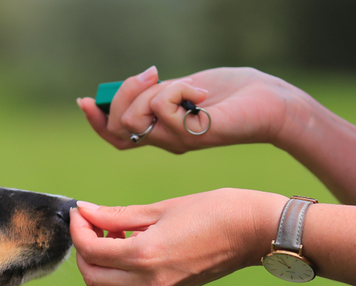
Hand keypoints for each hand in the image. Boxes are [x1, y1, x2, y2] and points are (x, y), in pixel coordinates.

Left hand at [70, 189, 287, 285]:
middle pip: (92, 277)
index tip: (80, 210)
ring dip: (99, 262)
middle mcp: (149, 281)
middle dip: (83, 250)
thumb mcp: (162, 208)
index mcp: (145, 256)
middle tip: (91, 223)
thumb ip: (118, 215)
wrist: (257, 232)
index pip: (90, 250)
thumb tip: (85, 211)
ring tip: (112, 233)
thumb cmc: (215, 210)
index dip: (78, 228)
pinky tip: (129, 245)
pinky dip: (117, 270)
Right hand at [77, 67, 297, 153]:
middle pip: (118, 126)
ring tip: (184, 85)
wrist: (270, 103)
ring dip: (152, 92)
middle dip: (124, 94)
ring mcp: (176, 141)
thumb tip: (133, 85)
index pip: (115, 136)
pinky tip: (202, 94)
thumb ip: (157, 92)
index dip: (96, 121)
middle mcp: (164, 141)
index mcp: (159, 131)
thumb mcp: (184, 88)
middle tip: (152, 75)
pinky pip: (163, 107)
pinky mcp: (191, 135)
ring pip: (134, 119)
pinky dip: (180, 89)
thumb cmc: (231, 94)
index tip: (85, 101)